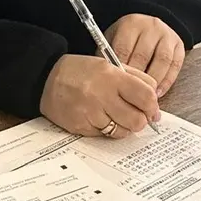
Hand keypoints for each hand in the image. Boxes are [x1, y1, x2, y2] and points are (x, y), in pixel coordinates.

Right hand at [40, 55, 160, 137]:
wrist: (45, 79)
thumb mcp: (109, 65)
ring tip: (116, 116)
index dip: (153, 107)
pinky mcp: (80, 127)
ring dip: (124, 126)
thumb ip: (135, 79)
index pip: (146, 97)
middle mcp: (101, 95)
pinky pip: (104, 135)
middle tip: (136, 116)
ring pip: (122, 131)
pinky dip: (106, 129)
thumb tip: (155, 102)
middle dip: (141, 120)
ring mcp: (90, 113)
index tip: (153, 110)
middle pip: (137, 119)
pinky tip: (99, 118)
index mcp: (111, 76)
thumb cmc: (80, 71)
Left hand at [106, 14, 184, 95]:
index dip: (120, 70)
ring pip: (162, 61)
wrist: (147, 27)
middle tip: (129, 96)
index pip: (123, 49)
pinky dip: (167, 81)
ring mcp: (167, 35)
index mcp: (130, 24)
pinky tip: (158, 93)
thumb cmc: (126, 39)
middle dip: (136, 79)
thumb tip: (108, 82)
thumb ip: (109, 58)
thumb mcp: (113, 40)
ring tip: (145, 97)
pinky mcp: (179, 44)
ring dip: (153, 81)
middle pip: (143, 56)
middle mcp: (150, 27)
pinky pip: (175, 65)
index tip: (117, 87)